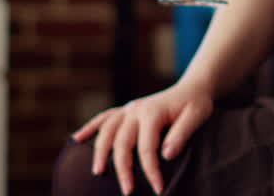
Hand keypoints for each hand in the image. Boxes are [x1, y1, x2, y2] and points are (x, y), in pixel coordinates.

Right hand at [71, 81, 213, 194]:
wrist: (192, 88)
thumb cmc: (196, 104)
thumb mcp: (197, 115)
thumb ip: (182, 134)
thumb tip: (166, 155)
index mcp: (153, 112)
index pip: (147, 146)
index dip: (151, 170)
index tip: (157, 189)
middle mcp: (136, 110)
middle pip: (122, 142)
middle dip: (123, 169)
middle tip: (127, 192)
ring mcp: (128, 109)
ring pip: (107, 131)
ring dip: (100, 152)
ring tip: (97, 173)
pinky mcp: (125, 110)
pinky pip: (103, 118)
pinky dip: (89, 128)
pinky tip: (76, 139)